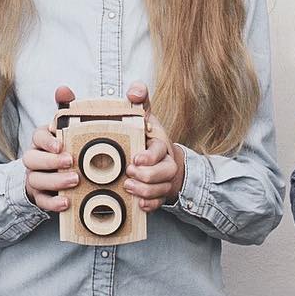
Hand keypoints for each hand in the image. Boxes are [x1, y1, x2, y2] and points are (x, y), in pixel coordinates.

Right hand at [23, 84, 79, 211]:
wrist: (56, 173)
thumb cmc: (65, 146)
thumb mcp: (66, 126)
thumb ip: (65, 107)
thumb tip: (63, 89)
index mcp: (40, 140)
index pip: (36, 136)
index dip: (46, 141)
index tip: (60, 143)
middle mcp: (34, 158)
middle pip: (32, 159)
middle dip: (51, 161)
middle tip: (70, 161)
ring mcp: (35, 178)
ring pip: (36, 180)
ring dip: (54, 181)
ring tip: (74, 181)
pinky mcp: (39, 196)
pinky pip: (41, 201)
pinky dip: (52, 203)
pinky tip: (66, 203)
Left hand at [123, 82, 184, 211]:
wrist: (160, 159)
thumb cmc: (148, 137)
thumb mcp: (144, 115)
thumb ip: (140, 100)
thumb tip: (135, 90)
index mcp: (161, 144)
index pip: (160, 151)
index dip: (149, 157)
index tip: (135, 159)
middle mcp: (166, 164)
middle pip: (163, 173)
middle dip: (146, 176)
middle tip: (128, 173)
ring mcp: (164, 181)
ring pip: (160, 190)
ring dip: (144, 191)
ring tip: (128, 187)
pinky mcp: (160, 195)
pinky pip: (158, 204)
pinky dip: (149, 205)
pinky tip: (138, 204)